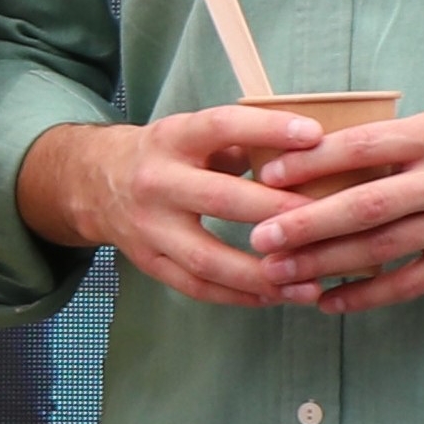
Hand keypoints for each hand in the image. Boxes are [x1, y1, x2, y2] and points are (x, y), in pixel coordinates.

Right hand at [26, 106, 327, 307]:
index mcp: (171, 139)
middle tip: (330, 222)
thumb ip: (242, 142)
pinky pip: (198, 287)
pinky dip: (240, 296)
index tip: (315, 135)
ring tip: (311, 282)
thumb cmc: (165, 155)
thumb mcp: (192, 133)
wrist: (93, 182)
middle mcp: (156, 182)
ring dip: (263, 274)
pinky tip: (277, 296)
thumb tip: (313, 152)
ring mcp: (149, 227)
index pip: (220, 127)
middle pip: (221, 199)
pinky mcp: (149, 261)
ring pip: (208, 258)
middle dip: (279, 213)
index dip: (267, 129)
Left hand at [243, 99, 423, 314]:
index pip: (363, 148)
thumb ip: (402, 140)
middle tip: (259, 238)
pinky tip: (331, 302)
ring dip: (326, 264)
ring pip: (382, 248)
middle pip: (364, 205)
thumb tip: (330, 153)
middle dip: (306, 224)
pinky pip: (413, 281)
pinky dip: (369, 295)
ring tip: (280, 274)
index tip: (267, 174)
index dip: (312, 163)